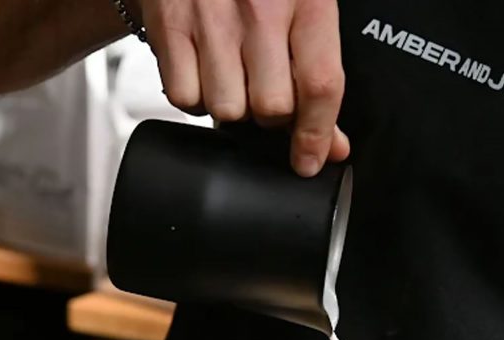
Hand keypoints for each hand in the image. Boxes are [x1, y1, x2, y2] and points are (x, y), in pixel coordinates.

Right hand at [137, 0, 349, 176]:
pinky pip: (185, 98)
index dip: (316, 135)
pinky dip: (194, 98)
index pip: (320, 85)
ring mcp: (211, 17)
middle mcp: (260, 6)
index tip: (309, 161)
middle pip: (271, 108)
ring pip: (228, 110)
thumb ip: (318, 76)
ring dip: (232, 108)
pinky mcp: (170, 26)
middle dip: (270, 116)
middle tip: (264, 91)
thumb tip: (332, 145)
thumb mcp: (302, 9)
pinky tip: (203, 71)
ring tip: (231, 76)